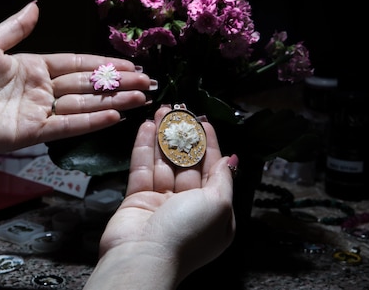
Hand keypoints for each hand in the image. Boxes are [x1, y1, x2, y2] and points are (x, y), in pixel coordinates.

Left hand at [0, 2, 154, 157]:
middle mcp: (41, 89)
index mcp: (32, 66)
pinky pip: (67, 124)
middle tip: (146, 82)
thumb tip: (37, 5)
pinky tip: (114, 115)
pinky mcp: (34, 133)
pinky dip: (91, 120)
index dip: (102, 64)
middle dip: (117, 83)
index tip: (129, 64)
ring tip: (140, 98)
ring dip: (112, 101)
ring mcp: (39, 111)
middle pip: (86, 84)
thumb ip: (16, 28)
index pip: (75, 63)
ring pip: (83, 104)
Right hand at [92, 105, 235, 287]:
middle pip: (187, 163)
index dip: (209, 144)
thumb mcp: (218, 205)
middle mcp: (188, 204)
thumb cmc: (187, 233)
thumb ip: (222, 179)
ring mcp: (161, 201)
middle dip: (183, 136)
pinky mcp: (137, 198)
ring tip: (161, 111)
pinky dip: (144, 147)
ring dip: (163, 136)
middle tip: (179, 110)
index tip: (203, 121)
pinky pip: (142, 168)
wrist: (144, 256)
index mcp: (213, 209)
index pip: (213, 169)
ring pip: (163, 162)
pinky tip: (146, 127)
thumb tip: (231, 159)